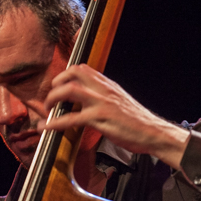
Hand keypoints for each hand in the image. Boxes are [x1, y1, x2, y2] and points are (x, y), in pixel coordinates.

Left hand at [39, 64, 189, 167]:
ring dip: (52, 99)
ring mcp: (101, 103)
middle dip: (55, 84)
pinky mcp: (100, 119)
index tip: (58, 87)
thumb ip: (103, 96)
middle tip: (50, 99)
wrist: (153, 132)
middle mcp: (103, 89)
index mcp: (107, 84)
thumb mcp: (119, 101)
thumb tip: (87, 99)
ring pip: (69, 91)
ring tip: (47, 110)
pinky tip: (47, 128)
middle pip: (73, 73)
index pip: (82, 68)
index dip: (65, 75)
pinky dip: (55, 123)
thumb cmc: (136, 121)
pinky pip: (71, 119)